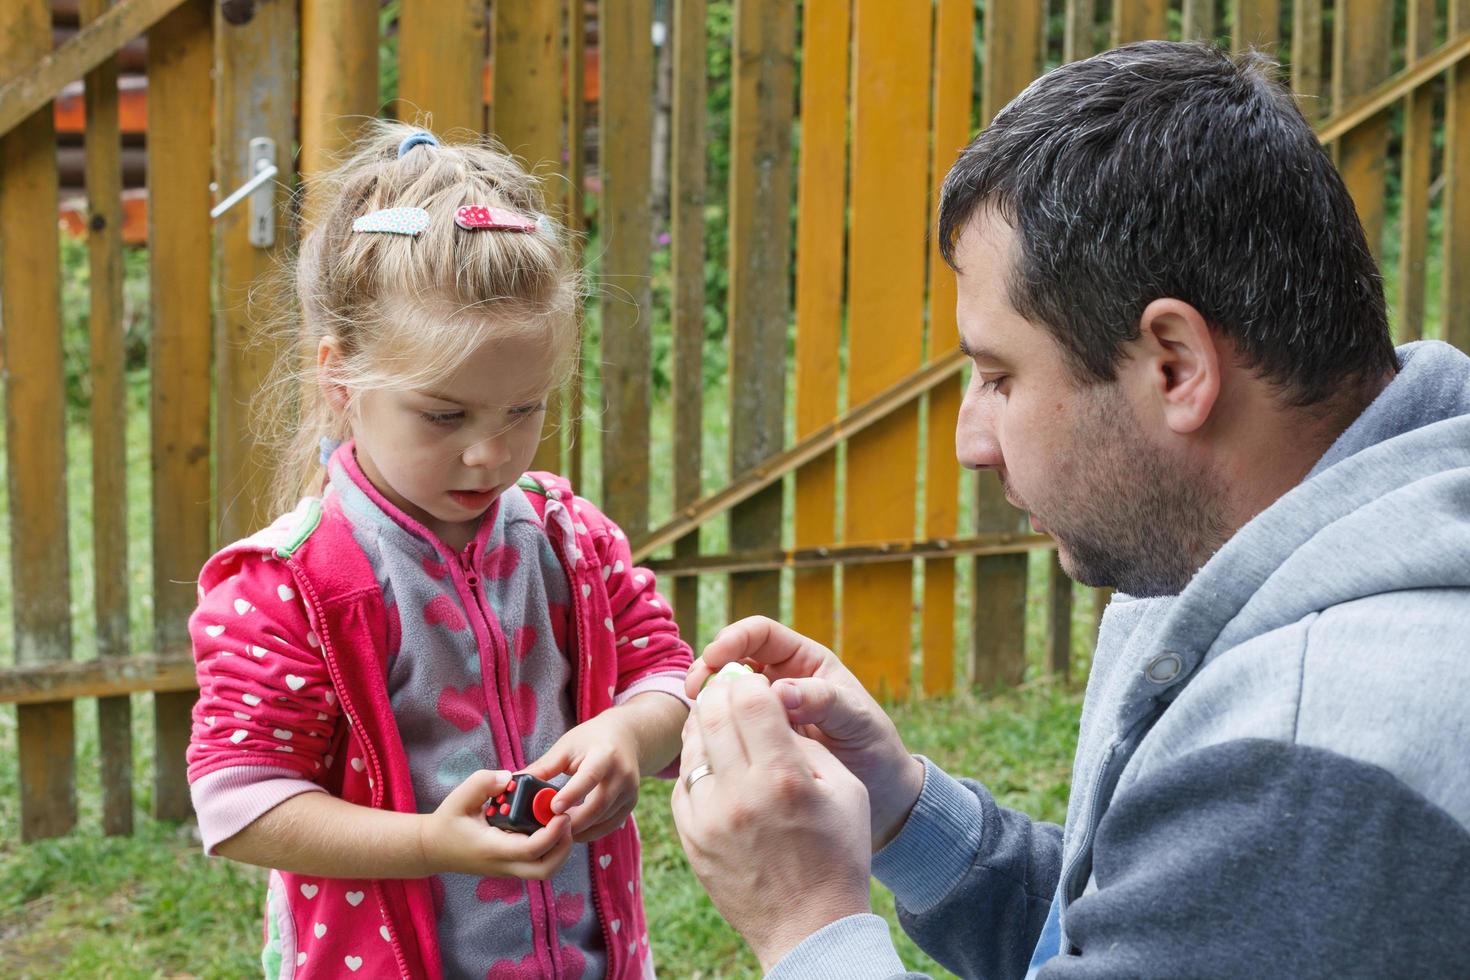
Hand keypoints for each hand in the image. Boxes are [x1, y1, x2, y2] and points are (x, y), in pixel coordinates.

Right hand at [419, 769, 572, 878]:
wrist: (432, 849)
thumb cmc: (447, 822)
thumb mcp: (459, 797)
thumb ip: (483, 783)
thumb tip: (508, 777)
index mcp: (493, 849)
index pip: (531, 849)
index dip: (553, 834)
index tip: (563, 814)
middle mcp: (504, 864)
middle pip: (546, 870)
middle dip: (564, 847)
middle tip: (567, 820)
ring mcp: (508, 869)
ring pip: (545, 870)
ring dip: (560, 849)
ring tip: (560, 821)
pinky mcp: (511, 867)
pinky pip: (539, 865)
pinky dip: (552, 849)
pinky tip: (549, 826)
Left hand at [526, 713, 641, 842]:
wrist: (626, 737)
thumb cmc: (590, 739)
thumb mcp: (566, 747)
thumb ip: (544, 767)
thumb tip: (515, 782)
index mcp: (605, 754)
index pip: (589, 777)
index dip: (571, 795)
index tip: (552, 809)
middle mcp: (622, 774)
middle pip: (598, 805)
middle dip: (573, 820)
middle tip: (548, 829)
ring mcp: (630, 791)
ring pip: (603, 819)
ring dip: (580, 829)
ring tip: (556, 831)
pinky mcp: (630, 803)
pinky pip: (610, 825)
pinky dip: (591, 831)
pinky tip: (574, 831)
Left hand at [671, 674, 872, 969]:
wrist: (810, 928)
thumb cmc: (839, 856)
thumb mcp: (846, 791)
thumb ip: (808, 743)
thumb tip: (773, 708)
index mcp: (783, 777)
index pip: (749, 698)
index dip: (749, 681)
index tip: (755, 682)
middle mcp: (738, 794)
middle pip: (712, 714)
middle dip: (721, 692)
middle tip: (731, 690)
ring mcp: (708, 817)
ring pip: (691, 744)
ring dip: (705, 724)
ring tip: (722, 722)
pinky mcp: (691, 838)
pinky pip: (684, 781)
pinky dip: (697, 762)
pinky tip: (715, 763)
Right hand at [687, 616, 924, 849]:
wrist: (879, 791)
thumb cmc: (874, 747)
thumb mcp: (856, 720)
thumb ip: (823, 702)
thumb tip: (781, 692)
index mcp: (805, 662)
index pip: (760, 634)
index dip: (734, 638)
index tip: (715, 657)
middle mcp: (782, 679)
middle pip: (733, 658)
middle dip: (710, 667)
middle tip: (695, 689)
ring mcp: (767, 711)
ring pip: (727, 693)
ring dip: (708, 699)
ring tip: (697, 715)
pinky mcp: (759, 740)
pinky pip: (731, 726)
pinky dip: (715, 728)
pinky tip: (705, 741)